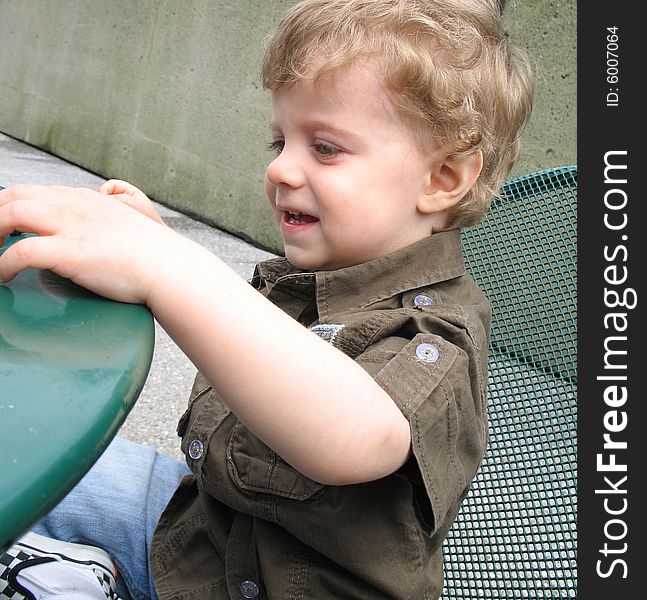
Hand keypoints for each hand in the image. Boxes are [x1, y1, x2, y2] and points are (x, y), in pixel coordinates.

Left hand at [0, 184, 186, 303]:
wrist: (170, 267)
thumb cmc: (155, 250)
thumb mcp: (137, 209)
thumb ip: (119, 195)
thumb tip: (106, 189)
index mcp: (84, 198)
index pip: (29, 192)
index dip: (5, 209)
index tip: (0, 229)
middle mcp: (73, 206)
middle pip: (13, 196)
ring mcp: (71, 227)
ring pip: (10, 214)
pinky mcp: (71, 252)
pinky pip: (20, 252)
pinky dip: (1, 264)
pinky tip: (2, 276)